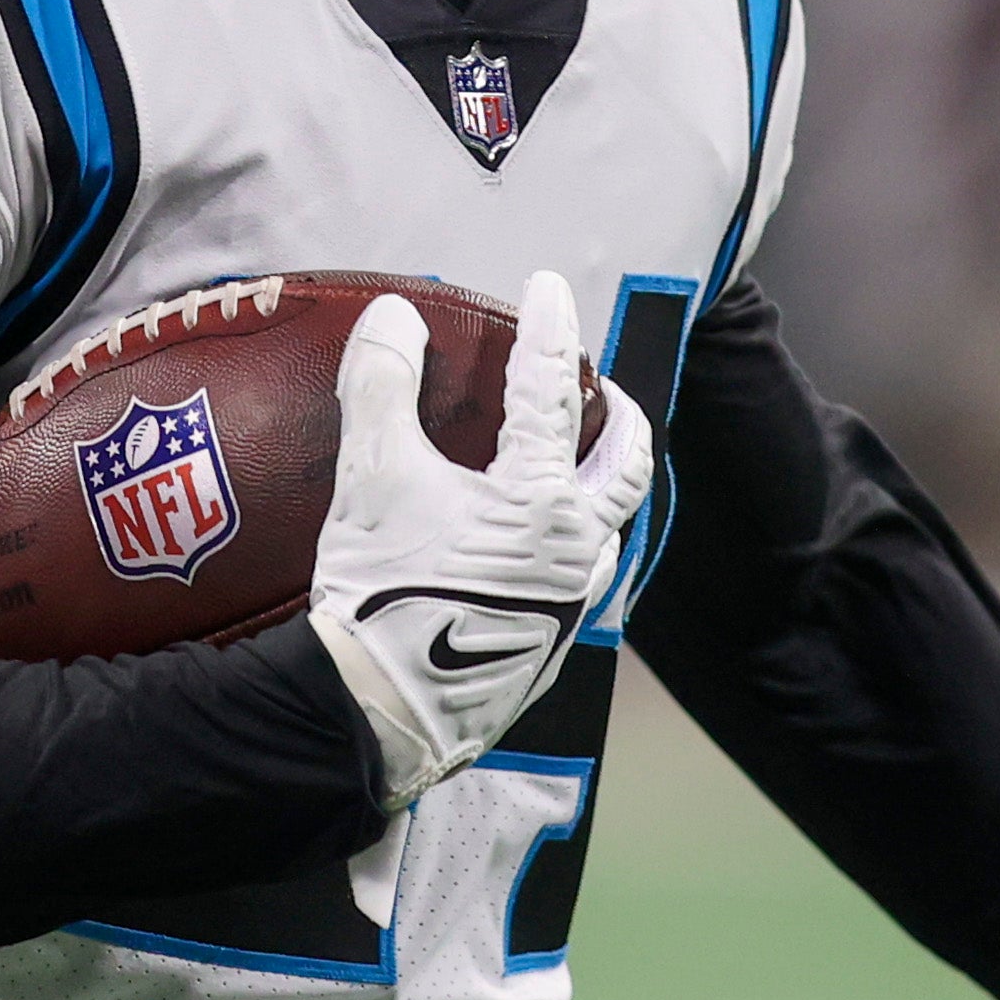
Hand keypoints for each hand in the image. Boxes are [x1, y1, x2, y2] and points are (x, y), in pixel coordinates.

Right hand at [307, 270, 655, 808]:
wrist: (381, 712)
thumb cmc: (382, 594)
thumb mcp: (373, 479)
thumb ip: (383, 386)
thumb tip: (396, 316)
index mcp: (543, 501)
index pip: (552, 391)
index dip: (549, 330)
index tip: (548, 287)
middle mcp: (578, 549)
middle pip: (626, 464)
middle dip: (619, 414)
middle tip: (599, 383)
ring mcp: (573, 603)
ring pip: (610, 526)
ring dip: (601, 482)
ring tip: (573, 460)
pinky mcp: (555, 644)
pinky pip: (585, 575)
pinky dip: (575, 538)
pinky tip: (541, 541)